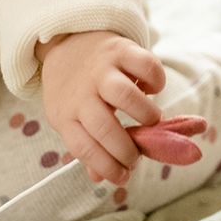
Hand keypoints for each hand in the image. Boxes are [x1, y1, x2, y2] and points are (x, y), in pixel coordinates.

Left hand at [34, 30, 168, 185]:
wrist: (67, 42)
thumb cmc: (74, 90)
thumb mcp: (69, 118)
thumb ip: (87, 145)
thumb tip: (101, 179)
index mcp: (64, 114)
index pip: (83, 148)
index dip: (106, 167)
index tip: (123, 177)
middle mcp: (81, 92)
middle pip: (103, 127)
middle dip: (126, 150)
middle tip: (137, 155)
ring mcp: (100, 70)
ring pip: (124, 95)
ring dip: (145, 115)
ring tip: (150, 121)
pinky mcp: (120, 49)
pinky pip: (146, 65)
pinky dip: (155, 82)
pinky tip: (150, 89)